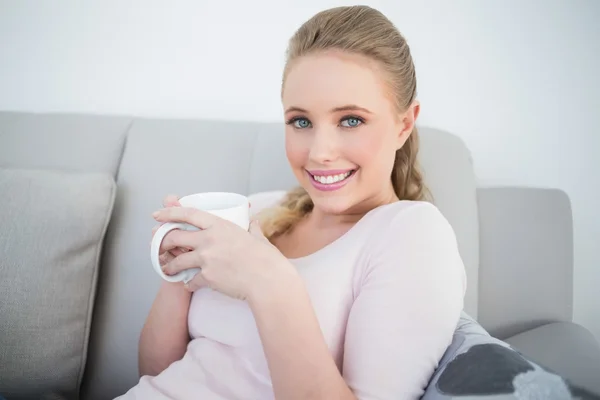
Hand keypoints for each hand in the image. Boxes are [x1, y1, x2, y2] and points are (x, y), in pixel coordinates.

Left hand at [152, 206, 297, 300]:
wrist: (268, 281)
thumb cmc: (266, 259)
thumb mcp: (258, 238)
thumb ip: (253, 229)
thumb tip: (254, 223)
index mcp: (220, 225)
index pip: (188, 214)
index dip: (169, 212)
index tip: (157, 214)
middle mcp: (209, 240)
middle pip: (174, 237)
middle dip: (162, 241)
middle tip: (158, 245)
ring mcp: (206, 259)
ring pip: (177, 261)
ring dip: (170, 266)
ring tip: (168, 269)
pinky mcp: (207, 277)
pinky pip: (190, 281)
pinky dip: (188, 284)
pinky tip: (189, 285)